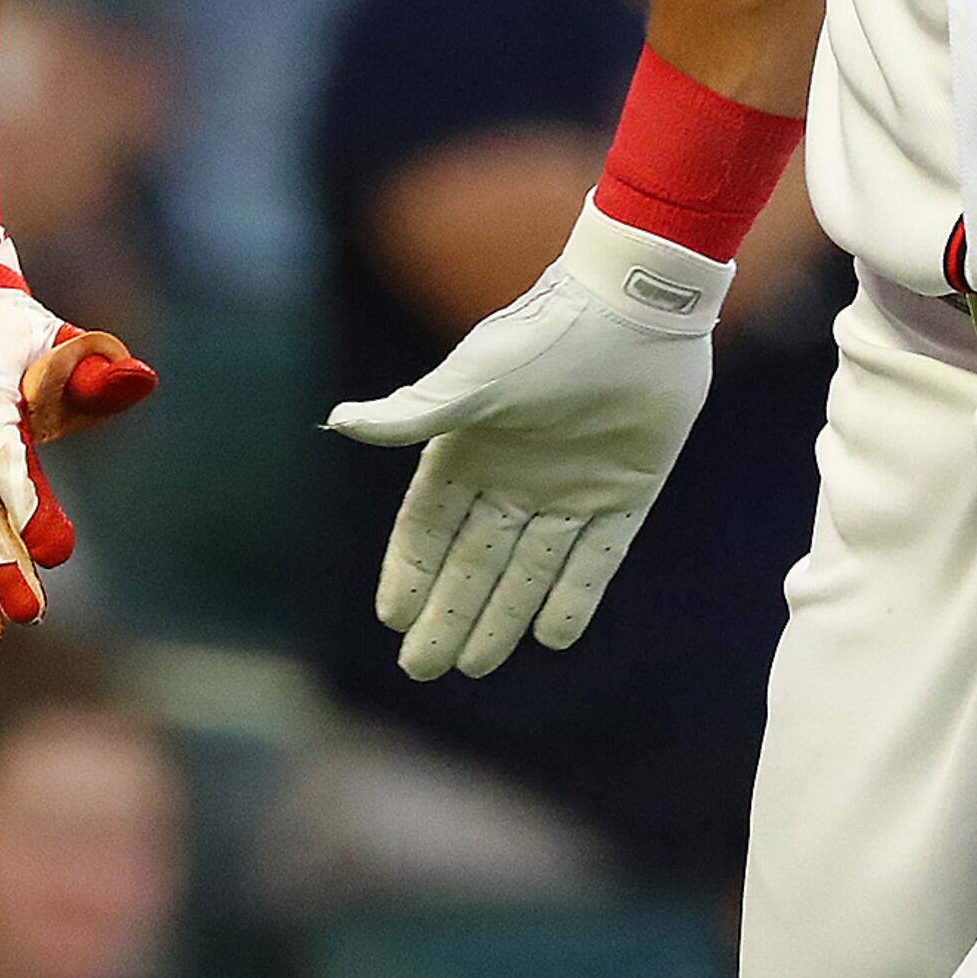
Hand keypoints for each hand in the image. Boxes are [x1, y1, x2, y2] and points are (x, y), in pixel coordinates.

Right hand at [325, 202, 723, 680]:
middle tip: (424, 668)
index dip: (410, 572)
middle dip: (449, 614)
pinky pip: (596, 559)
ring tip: (476, 666)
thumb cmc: (546, 336)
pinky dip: (575, 596)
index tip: (392, 619)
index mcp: (471, 447)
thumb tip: (340, 422)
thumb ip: (416, 414)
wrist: (635, 309)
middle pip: (474, 560)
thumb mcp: (475, 381)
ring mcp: (571, 488)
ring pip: (529, 569)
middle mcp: (515, 475)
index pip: (430, 526)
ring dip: (503, 617)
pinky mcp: (626, 493)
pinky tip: (552, 637)